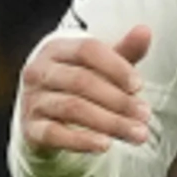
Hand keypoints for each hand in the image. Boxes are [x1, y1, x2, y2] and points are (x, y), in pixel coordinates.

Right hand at [17, 25, 155, 155]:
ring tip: (136, 134)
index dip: (115, 66)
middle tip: (145, 115)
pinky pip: (54, 134)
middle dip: (118, 100)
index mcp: (56, 48)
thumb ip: (123, 51)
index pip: (87, 49)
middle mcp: (38, 71)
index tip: (139, 86)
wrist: (42, 114)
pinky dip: (82, 140)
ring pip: (72, 108)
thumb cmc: (77, 83)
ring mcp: (31, 100)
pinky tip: (105, 145)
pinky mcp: (30, 129)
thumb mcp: (100, 66)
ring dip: (109, 122)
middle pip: (81, 81)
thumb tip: (145, 31)